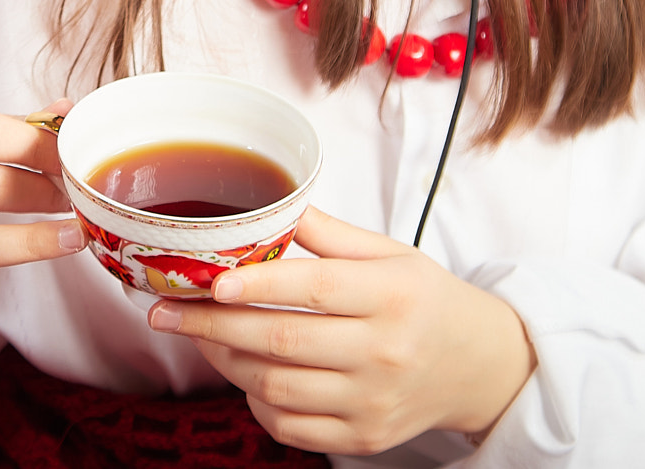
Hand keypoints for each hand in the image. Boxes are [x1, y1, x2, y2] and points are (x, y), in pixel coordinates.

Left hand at [146, 206, 535, 455]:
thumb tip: (276, 206)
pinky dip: (255, 400)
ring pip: (275, 385)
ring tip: (199, 335)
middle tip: (165, 311)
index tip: (209, 280)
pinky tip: (243, 373)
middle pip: (281, 340)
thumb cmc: (427, 301)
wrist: (478, 367)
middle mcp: (384, 352)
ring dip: (225, 360)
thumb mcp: (392, 255)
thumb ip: (332, 235)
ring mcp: (372, 402)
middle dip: (212, 325)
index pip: (314, 288)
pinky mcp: (362, 438)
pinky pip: (289, 425)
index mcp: (392, 295)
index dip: (256, 285)